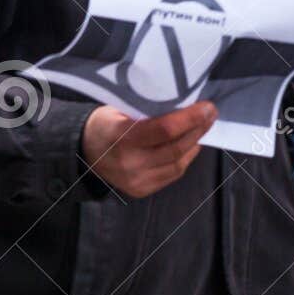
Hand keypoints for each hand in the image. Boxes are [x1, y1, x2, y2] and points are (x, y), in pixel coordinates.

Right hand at [80, 102, 215, 198]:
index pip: (164, 129)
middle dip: (198, 129)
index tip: (206, 107)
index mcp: (119, 136)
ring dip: (194, 143)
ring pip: (178, 162)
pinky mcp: (141, 189)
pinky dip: (185, 158)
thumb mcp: (117, 110)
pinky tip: (189, 146)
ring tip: (201, 128)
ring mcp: (135, 179)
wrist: (83, 152)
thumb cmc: (103, 125)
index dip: (190, 118)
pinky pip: (173, 173)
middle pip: (175, 147)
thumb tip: (183, 105)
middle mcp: (128, 162)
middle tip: (210, 114)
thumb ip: (147, 110)